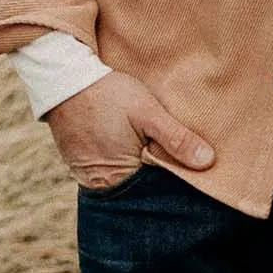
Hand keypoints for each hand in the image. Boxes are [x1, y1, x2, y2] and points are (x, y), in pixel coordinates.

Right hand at [45, 70, 215, 190]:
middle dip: (161, 180)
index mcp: (121, 179)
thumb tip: (208, 162)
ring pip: (128, 179)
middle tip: (184, 166)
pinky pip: (111, 169)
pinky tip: (136, 148)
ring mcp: (89, 175)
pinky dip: (125, 162)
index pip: (158, 194)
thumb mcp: (147, 113)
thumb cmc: (107, 95)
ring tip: (159, 155)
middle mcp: (103, 184)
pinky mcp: (82, 162)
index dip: (177, 185)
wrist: (64, 79)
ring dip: (143, 170)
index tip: (198, 178)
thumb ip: (176, 138)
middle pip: (142, 189)